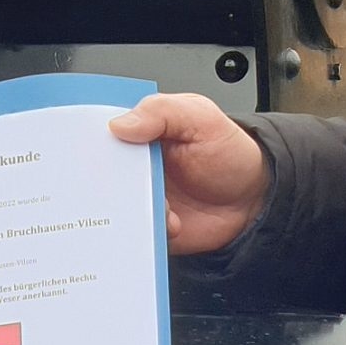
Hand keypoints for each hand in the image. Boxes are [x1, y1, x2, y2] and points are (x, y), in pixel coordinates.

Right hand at [108, 94, 269, 253]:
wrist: (253, 202)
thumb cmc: (230, 155)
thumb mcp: (201, 117)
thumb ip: (163, 111)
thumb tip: (120, 123)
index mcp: (142, 130)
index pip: (103, 129)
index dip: (91, 136)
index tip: (92, 144)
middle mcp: (136, 164)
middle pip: (100, 170)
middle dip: (104, 177)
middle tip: (127, 178)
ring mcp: (141, 196)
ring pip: (111, 204)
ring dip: (128, 207)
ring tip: (162, 203)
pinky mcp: (148, 225)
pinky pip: (131, 232)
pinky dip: (144, 230)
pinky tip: (171, 222)